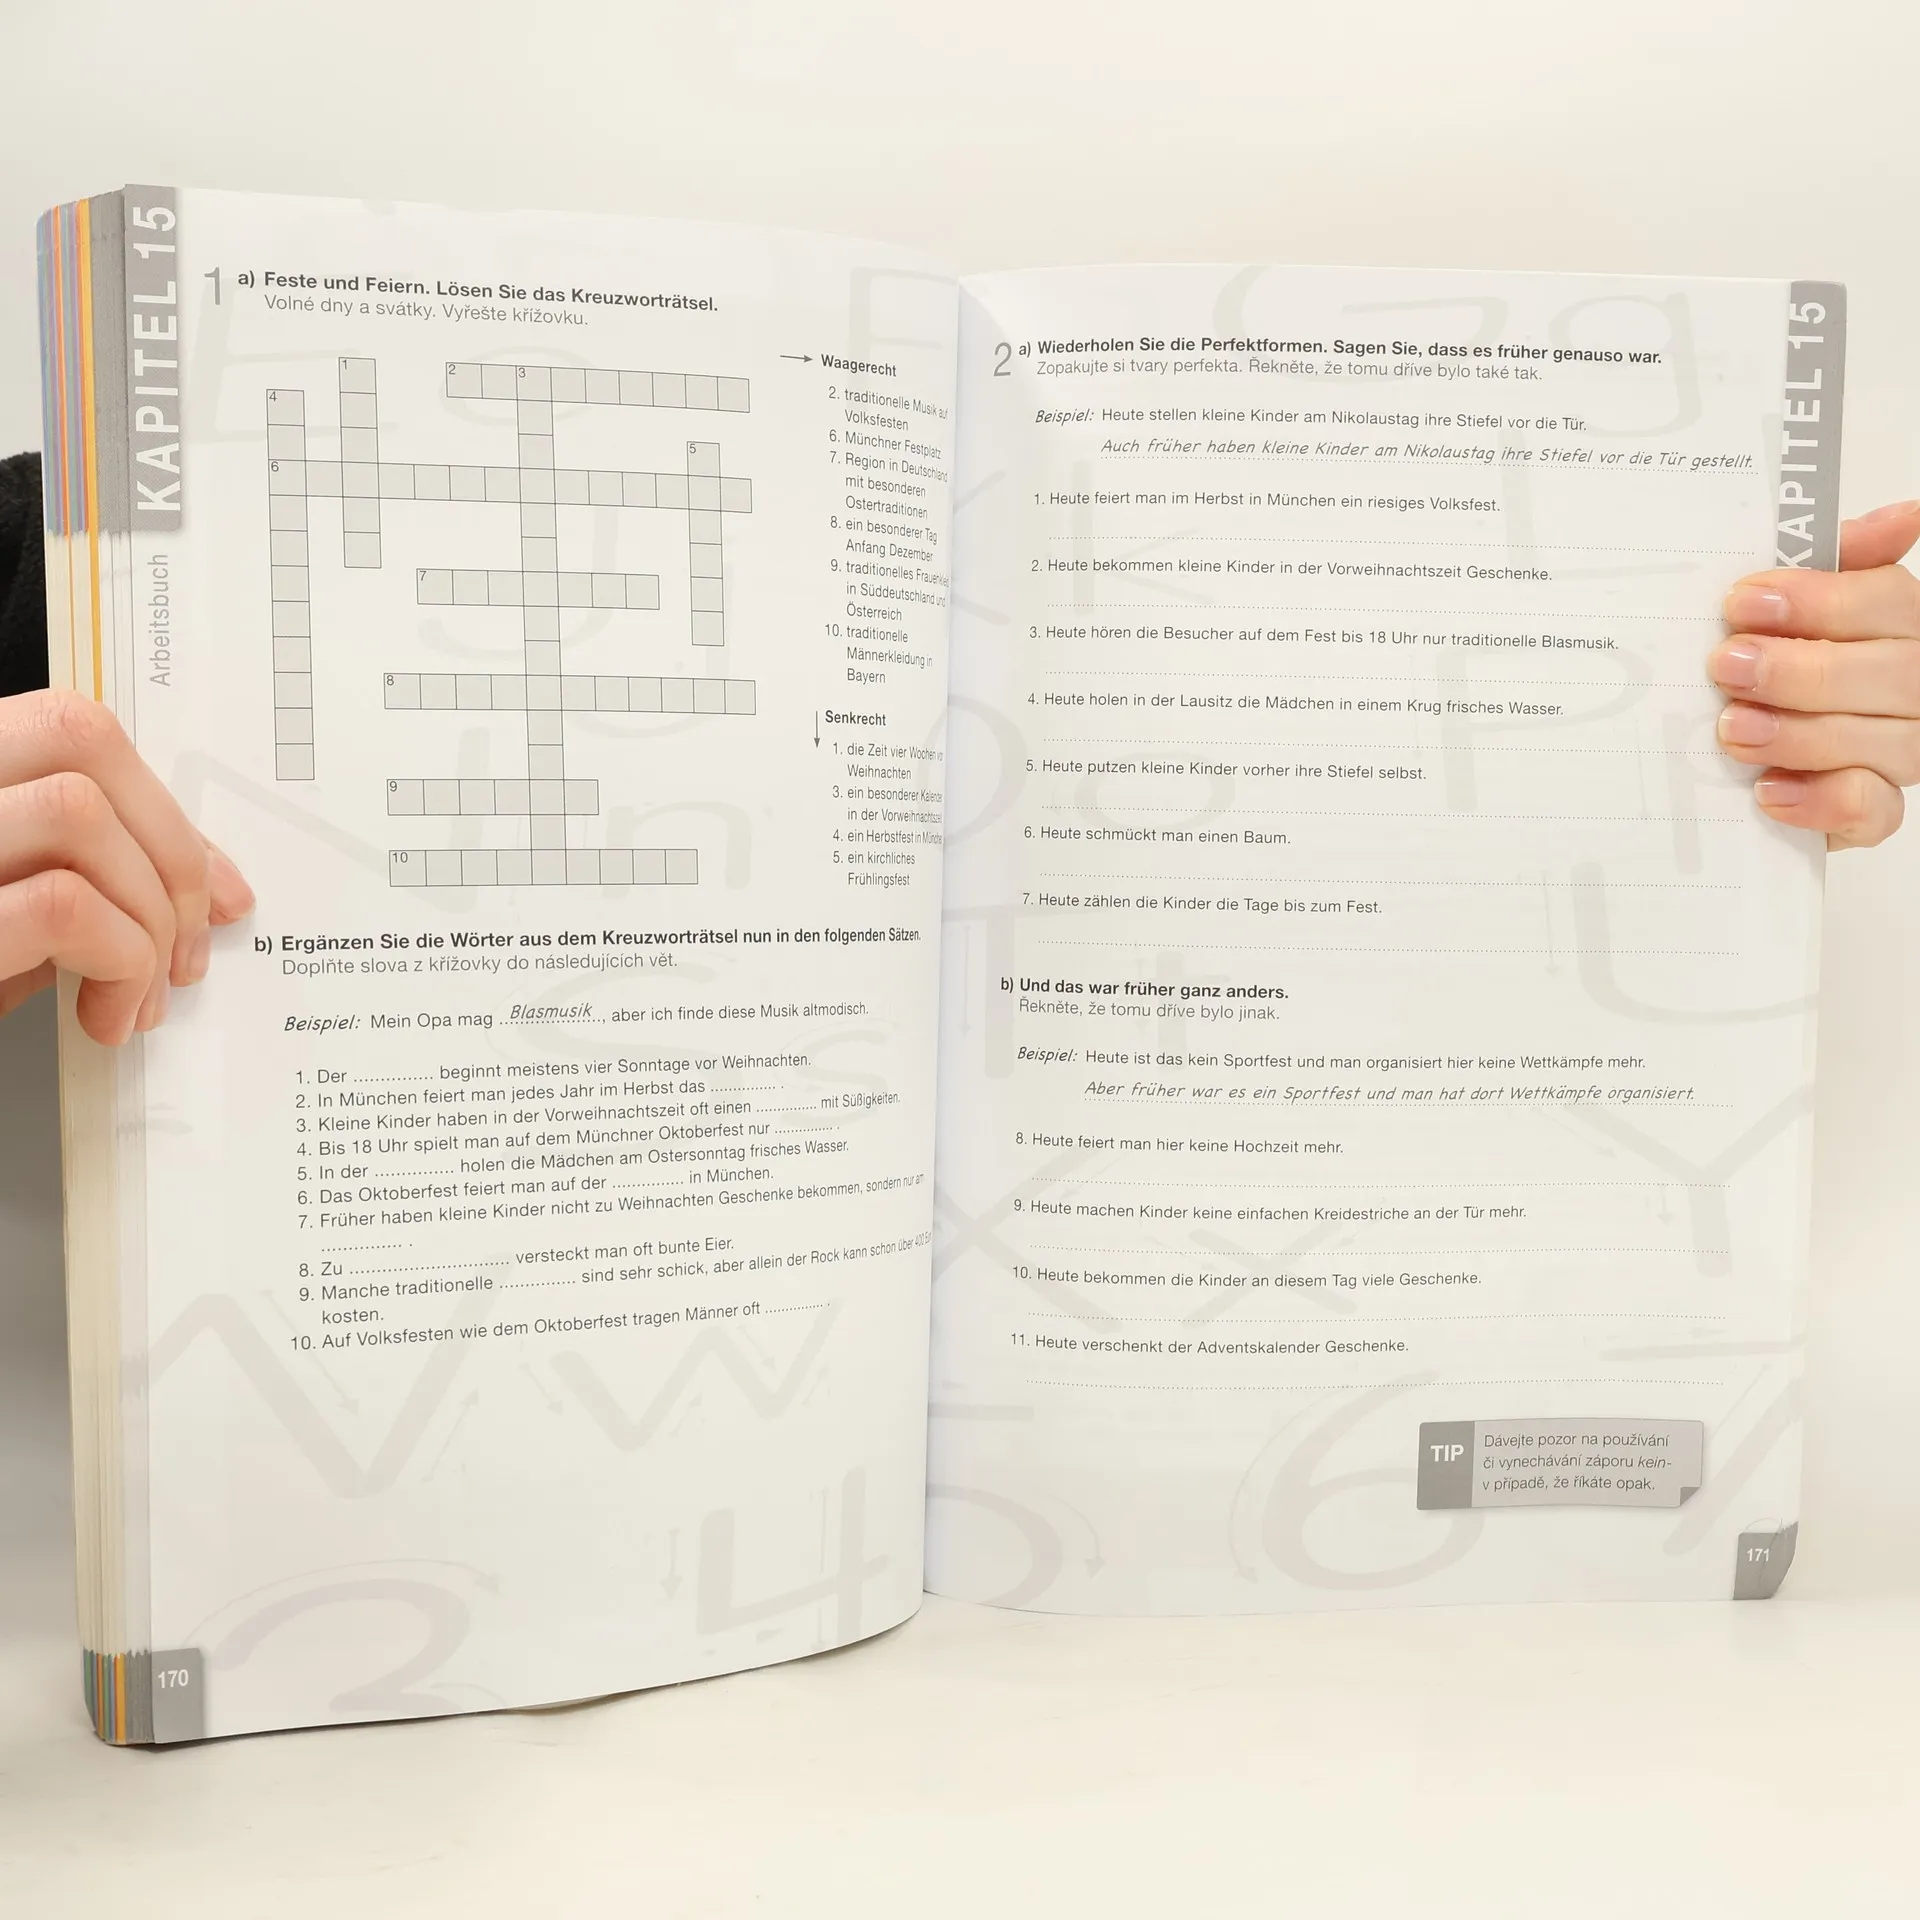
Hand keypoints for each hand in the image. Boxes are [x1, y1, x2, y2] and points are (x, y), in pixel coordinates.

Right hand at [0, 688, 253, 1043]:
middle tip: (184, 944)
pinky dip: (119, 962)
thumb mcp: (22, 915)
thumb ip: (94, 871)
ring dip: (145, 915)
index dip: (160, 802)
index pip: (71, 728)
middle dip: (168, 844)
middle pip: (79, 737)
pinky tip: (105, 1015)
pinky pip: (63, 906)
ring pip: (78, 813)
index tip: (212, 887)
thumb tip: (211, 879)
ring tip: (136, 995)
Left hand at [1713, 499, 1919, 848]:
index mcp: (1894, 627)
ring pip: (1884, 741)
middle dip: (1801, 669)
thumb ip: (1833, 564)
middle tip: (1728, 665)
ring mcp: (1900, 751)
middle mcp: (1910, 687)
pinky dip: (1820, 800)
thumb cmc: (1762, 670)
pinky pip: (1871, 810)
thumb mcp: (1780, 611)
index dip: (1819, 600)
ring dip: (1800, 734)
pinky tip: (1768, 791)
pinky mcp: (1871, 812)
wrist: (1728, 765)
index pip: (1888, 601)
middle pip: (1892, 673)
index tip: (1743, 602)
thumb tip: (1899, 516)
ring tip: (1732, 728)